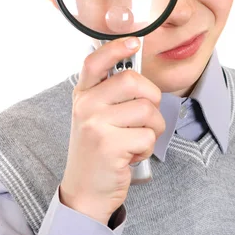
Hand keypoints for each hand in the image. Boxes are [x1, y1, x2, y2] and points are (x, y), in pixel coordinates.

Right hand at [60, 37, 164, 224]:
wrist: (85, 192)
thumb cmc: (97, 151)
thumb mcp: (94, 117)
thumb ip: (109, 94)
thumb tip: (135, 65)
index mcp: (82, 95)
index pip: (95, 61)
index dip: (116, 48)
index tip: (134, 43)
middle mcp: (85, 106)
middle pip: (132, 81)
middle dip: (151, 97)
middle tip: (146, 115)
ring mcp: (95, 125)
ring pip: (146, 110)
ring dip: (152, 128)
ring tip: (135, 140)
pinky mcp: (109, 146)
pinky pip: (148, 135)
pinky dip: (148, 147)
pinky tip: (132, 155)